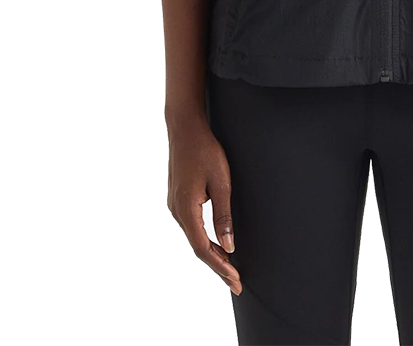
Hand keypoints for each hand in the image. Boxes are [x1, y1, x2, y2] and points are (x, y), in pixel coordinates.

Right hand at [167, 121, 241, 295]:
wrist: (186, 129)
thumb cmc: (205, 151)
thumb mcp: (221, 182)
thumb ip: (224, 215)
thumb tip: (230, 245)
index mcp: (186, 210)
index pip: (204, 249)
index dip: (221, 266)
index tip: (236, 281)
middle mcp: (177, 212)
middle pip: (198, 248)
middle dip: (218, 266)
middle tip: (236, 283)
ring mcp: (176, 206)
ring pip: (195, 239)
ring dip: (212, 254)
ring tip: (230, 268)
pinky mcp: (180, 200)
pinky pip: (193, 227)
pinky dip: (206, 240)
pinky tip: (217, 244)